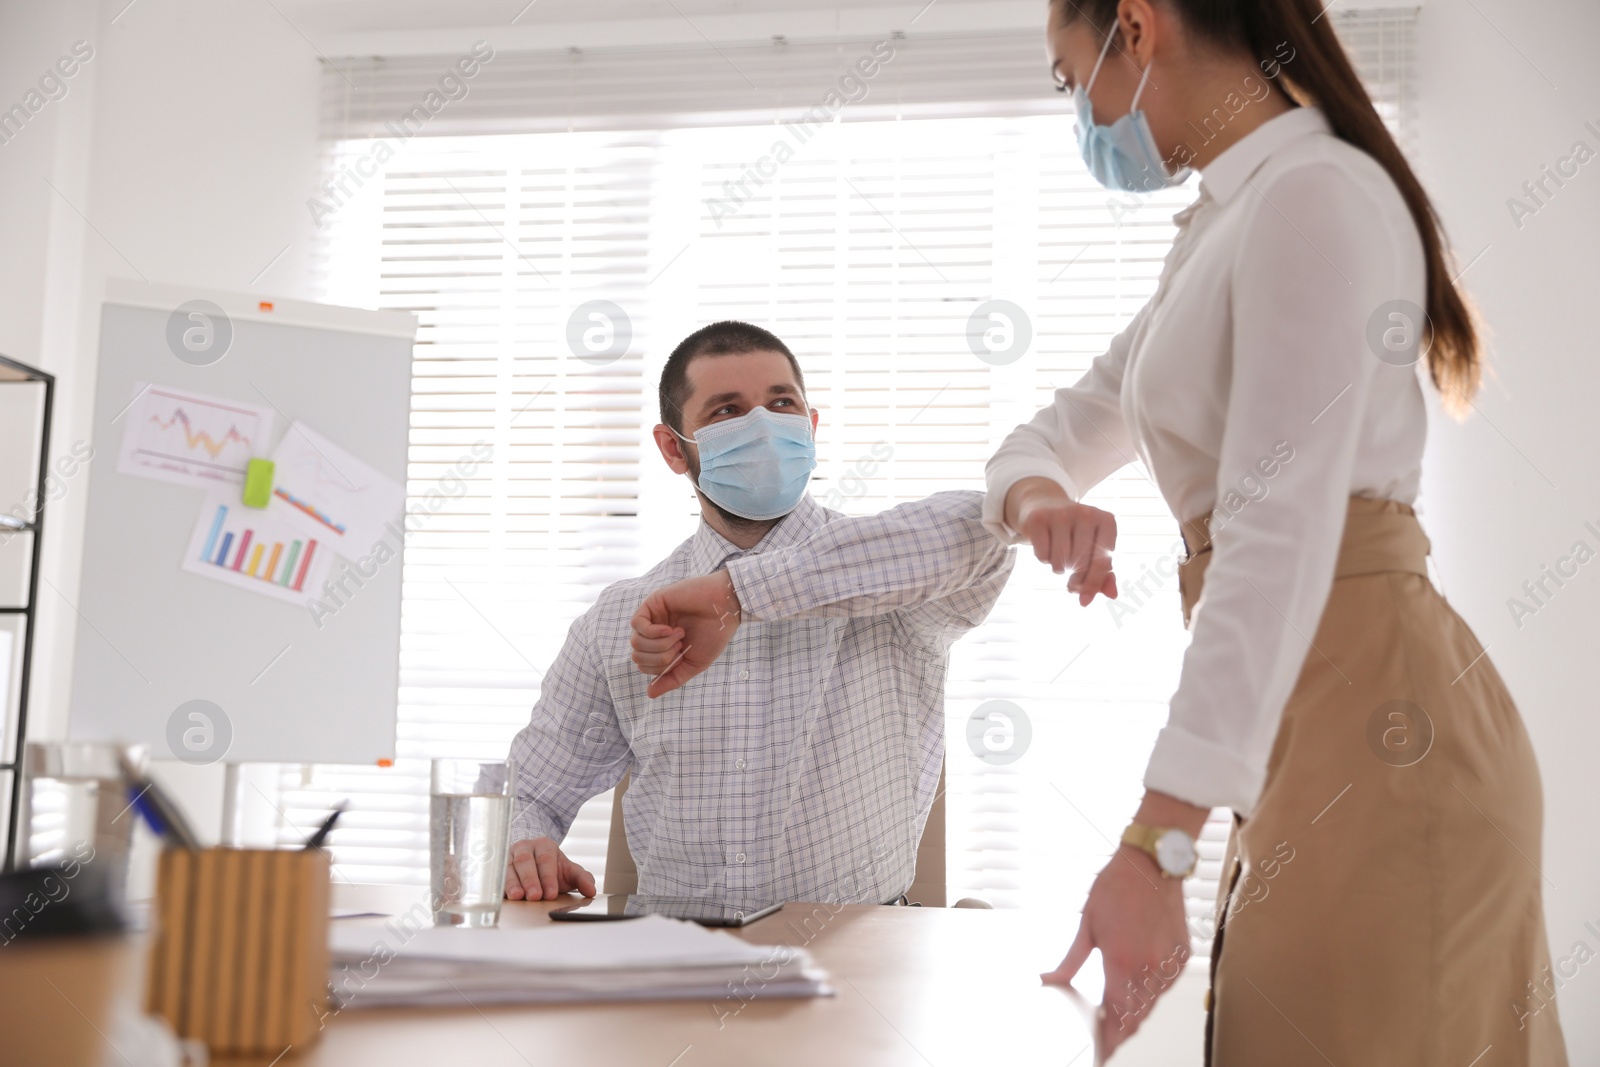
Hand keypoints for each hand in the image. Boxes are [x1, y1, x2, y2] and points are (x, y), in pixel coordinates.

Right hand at [504, 837, 596, 900]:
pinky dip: (499, 885)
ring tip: (518, 897)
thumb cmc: (553, 869)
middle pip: (525, 861)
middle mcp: (525, 847)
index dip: (548, 877)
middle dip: (530, 880)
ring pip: (508, 867)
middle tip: (535, 896)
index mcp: (545, 846)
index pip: (545, 859)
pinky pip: (496, 875)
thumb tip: (591, 890)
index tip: (551, 894)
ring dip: (513, 883)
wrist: (534, 861)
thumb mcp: (569, 872)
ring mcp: (509, 856)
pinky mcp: (497, 868)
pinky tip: (503, 896)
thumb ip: (582, 879)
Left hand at [630, 570, 742, 697]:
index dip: (662, 667)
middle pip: (637, 656)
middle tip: (681, 644)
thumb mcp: (693, 664)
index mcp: (662, 648)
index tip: (683, 655)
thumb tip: (649, 694)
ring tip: (679, 634)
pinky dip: (653, 632)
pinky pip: (637, 624)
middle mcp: (654, 634)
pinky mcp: (652, 603)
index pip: (645, 666)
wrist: (725, 609)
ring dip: (660, 644)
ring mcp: (652, 618)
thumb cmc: (713, 635)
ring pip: (635, 642)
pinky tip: (670, 629)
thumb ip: (672, 679)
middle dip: (661, 657)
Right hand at [1003, 477, 1117, 605]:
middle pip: (1080, 563)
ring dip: (1058, 568)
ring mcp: (1061, 513)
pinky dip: (1043, 559)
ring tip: (1060, 556)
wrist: (1045, 505)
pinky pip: (1042, 555)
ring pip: (1060, 561)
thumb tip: (1112, 595)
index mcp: (1106, 521)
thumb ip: (1105, 574)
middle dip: (1074, 579)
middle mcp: (1086, 513)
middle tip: (1071, 580)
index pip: (1102, 561)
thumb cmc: (1076, 533)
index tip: (1085, 600)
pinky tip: (1046, 546)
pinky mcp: (1039, 518)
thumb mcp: (1094, 549)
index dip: (1093, 583)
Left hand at [1043, 849, 1191, 1058]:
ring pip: (1151, 1006)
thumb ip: (1071, 961)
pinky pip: (1164, 988)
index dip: (1106, 1039)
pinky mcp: (1181, 958)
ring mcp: (1169, 965)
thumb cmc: (1118, 887)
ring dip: (1135, 1017)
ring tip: (1116, 1022)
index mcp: (1121, 962)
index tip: (1099, 1051)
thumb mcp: (1087, 925)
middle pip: (1136, 1019)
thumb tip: (1050, 981)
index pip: (1114, 1017)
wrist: (1152, 863)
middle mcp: (1149, 968)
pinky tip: (1136, 993)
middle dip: (1119, 1035)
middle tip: (1105, 1042)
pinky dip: (1150, 996)